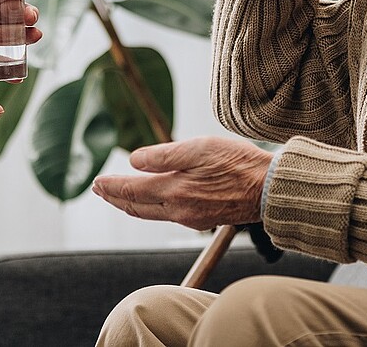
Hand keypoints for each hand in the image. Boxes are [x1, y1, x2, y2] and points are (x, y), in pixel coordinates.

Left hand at [91, 136, 273, 229]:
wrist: (270, 190)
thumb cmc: (238, 163)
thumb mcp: (199, 148)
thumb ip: (164, 155)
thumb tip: (133, 161)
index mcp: (174, 192)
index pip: (131, 191)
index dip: (110, 187)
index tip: (96, 181)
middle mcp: (178, 210)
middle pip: (136, 207)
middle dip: (115, 198)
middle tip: (99, 189)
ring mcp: (191, 218)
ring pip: (150, 213)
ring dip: (131, 204)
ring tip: (119, 196)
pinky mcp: (203, 218)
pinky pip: (167, 215)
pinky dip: (150, 207)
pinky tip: (153, 200)